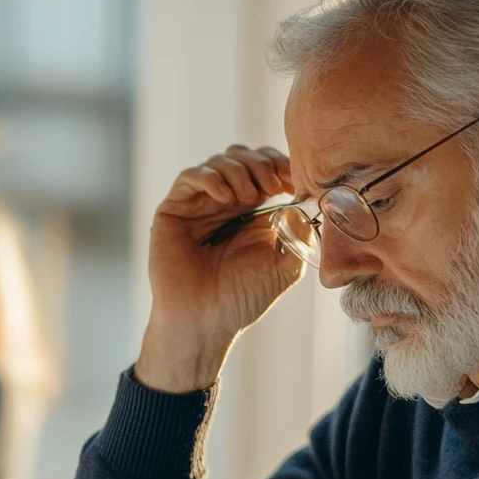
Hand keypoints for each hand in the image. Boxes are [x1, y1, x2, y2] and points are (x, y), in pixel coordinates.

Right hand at [136, 146, 302, 392]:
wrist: (205, 322)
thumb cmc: (240, 299)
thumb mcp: (285, 266)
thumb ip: (300, 235)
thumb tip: (305, 206)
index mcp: (251, 212)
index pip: (266, 170)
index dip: (281, 166)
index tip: (294, 182)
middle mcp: (224, 204)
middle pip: (243, 157)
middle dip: (262, 164)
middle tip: (273, 185)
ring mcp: (198, 206)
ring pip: (219, 162)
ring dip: (239, 171)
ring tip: (247, 198)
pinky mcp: (173, 210)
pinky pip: (189, 177)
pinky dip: (209, 177)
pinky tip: (223, 196)